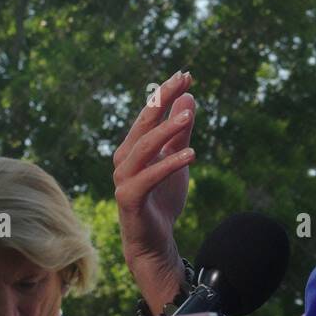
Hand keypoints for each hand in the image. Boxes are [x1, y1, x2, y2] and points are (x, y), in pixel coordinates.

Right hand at [113, 70, 196, 312]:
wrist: (154, 241)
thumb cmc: (162, 199)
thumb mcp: (177, 159)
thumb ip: (181, 131)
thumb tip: (188, 97)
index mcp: (134, 146)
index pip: (149, 114)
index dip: (165, 93)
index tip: (186, 74)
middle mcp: (124, 158)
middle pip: (142, 123)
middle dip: (162, 101)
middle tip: (183, 81)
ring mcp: (123, 178)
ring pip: (142, 148)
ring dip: (165, 131)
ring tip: (187, 117)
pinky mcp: (129, 199)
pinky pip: (148, 178)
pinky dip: (169, 164)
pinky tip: (191, 154)